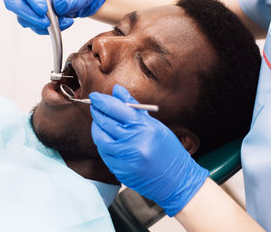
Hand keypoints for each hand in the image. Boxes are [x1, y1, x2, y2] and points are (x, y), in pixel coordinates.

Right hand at [4, 0, 107, 34]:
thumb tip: (58, 6)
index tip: (43, 8)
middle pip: (12, 3)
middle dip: (29, 15)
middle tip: (46, 22)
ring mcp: (26, 8)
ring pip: (24, 19)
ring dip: (43, 24)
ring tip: (64, 20)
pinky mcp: (33, 20)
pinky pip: (36, 28)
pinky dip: (50, 29)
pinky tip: (64, 23)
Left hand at [89, 84, 208, 216]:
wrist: (175, 180)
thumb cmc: (167, 149)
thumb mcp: (154, 125)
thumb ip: (133, 107)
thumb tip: (117, 90)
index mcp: (144, 128)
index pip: (116, 109)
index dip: (102, 100)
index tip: (95, 95)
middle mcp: (133, 143)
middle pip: (105, 122)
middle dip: (97, 112)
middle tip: (95, 105)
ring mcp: (124, 159)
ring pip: (100, 139)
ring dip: (97, 127)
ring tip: (101, 121)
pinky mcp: (119, 171)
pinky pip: (104, 153)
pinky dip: (103, 143)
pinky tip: (108, 138)